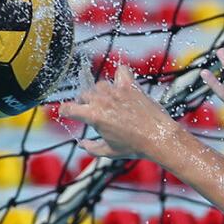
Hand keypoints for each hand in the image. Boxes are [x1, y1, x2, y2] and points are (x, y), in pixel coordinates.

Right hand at [59, 64, 182, 161]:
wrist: (159, 138)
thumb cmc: (134, 147)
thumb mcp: (109, 152)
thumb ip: (91, 148)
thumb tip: (81, 144)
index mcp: (93, 116)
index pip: (68, 108)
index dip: (64, 112)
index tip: (67, 113)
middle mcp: (102, 100)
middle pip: (83, 95)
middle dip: (84, 103)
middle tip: (93, 112)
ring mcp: (116, 91)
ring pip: (99, 85)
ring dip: (100, 93)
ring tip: (108, 103)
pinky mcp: (131, 86)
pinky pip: (121, 71)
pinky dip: (119, 75)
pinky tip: (121, 83)